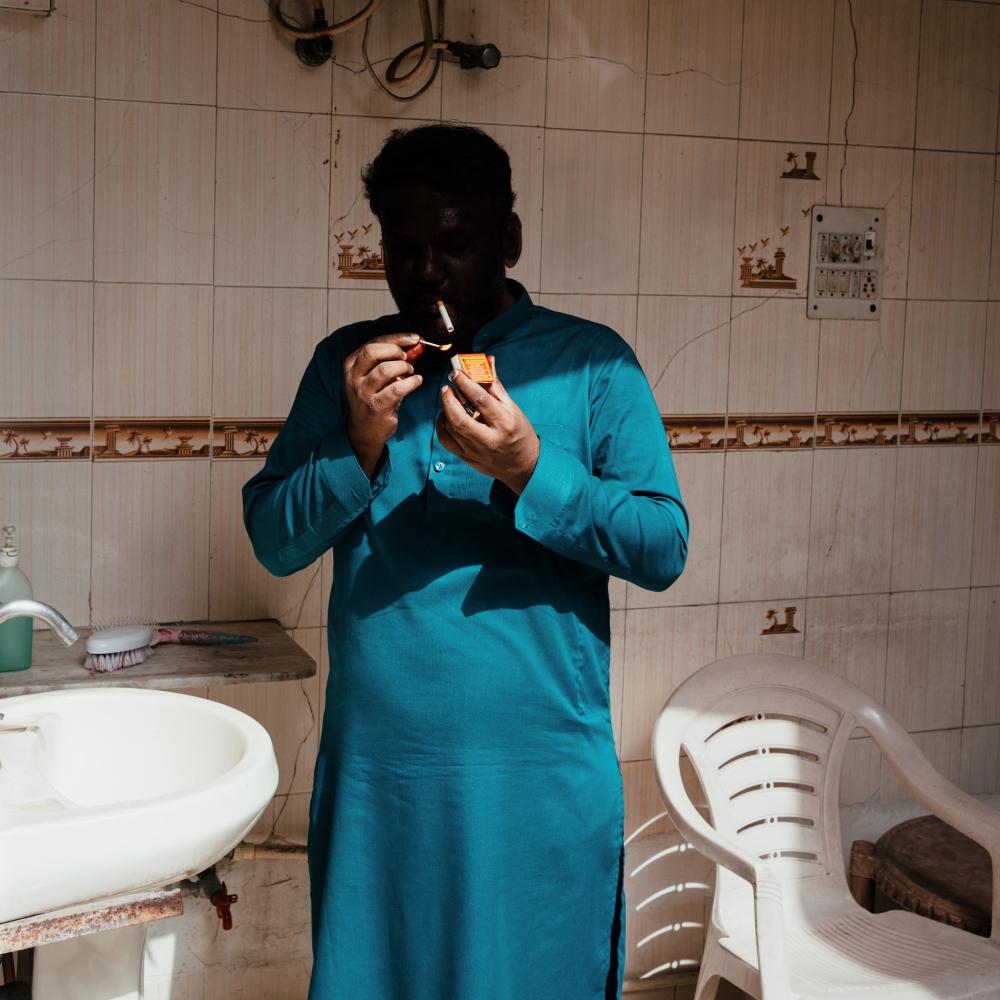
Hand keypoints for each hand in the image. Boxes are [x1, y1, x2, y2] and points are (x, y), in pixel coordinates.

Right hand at [343, 332, 422, 477]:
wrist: (365, 429)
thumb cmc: (374, 398)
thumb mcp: (382, 376)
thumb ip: (398, 359)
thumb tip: (417, 344)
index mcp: (352, 365)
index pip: (373, 342)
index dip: (397, 338)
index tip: (414, 338)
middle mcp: (354, 377)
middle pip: (373, 352)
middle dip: (395, 350)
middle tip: (407, 358)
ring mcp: (364, 392)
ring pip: (385, 370)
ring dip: (404, 368)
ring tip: (411, 372)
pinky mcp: (376, 406)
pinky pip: (397, 389)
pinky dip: (411, 382)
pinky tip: (417, 381)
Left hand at [435, 357, 539, 494]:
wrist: (524, 465)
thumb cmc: (519, 433)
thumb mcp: (512, 409)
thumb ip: (496, 386)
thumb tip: (488, 362)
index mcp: (505, 423)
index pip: (481, 401)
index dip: (466, 384)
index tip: (456, 373)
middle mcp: (490, 439)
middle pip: (461, 419)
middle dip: (449, 401)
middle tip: (446, 388)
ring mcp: (477, 452)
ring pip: (452, 430)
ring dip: (445, 411)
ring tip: (447, 399)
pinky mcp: (468, 459)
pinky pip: (447, 442)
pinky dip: (442, 427)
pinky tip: (445, 417)